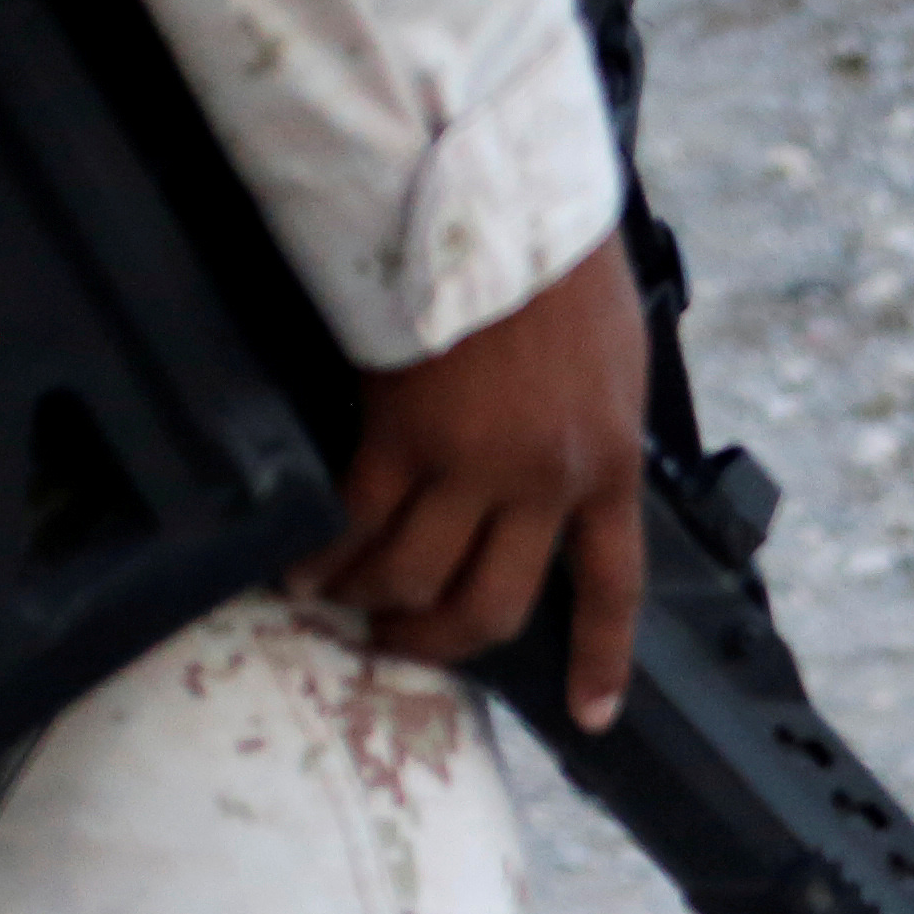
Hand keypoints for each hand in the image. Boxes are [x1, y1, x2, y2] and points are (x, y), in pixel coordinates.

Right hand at [303, 233, 648, 728]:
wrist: (506, 196)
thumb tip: (569, 470)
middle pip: (493, 606)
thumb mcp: (613, 354)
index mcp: (609, 462)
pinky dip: (324, 553)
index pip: (612, 584)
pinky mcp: (403, 433)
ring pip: (414, 575)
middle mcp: (547, 481)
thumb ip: (592, 425)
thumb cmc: (558, 256)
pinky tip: (300, 562)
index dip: (599, 658)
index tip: (589, 717)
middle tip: (399, 644)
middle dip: (440, 639)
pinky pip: (356, 522)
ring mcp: (473, 464)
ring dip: (370, 599)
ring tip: (333, 600)